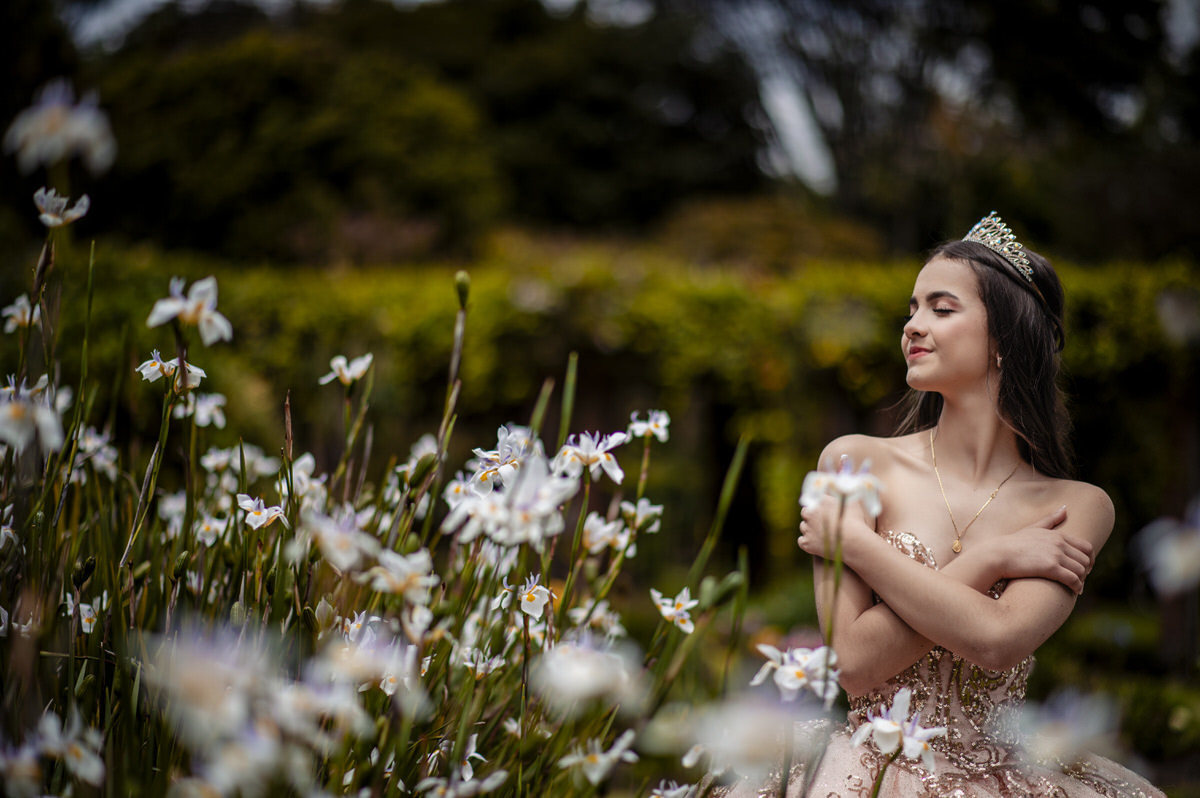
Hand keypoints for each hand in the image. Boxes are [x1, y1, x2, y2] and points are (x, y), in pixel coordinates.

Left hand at [797, 496, 871, 559]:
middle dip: (811, 516)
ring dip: (809, 529)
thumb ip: (847, 495)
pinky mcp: (807, 542)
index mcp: (821, 501)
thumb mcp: (854, 503)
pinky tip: (814, 544)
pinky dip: (807, 543)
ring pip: (803, 527)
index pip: (813, 500)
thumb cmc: (857, 522)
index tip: (822, 511)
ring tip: (819, 534)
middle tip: (818, 522)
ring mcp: (808, 528)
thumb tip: (846, 488)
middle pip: (805, 512)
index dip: (818, 506)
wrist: (854, 542)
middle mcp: (811, 513)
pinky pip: (801, 541)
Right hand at [977, 506, 1093, 594]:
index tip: (1085, 567)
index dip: (1089, 559)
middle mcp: (1059, 543)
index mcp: (1058, 535)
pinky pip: (1072, 579)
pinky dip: (1077, 586)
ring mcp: (1055, 555)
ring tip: (1077, 587)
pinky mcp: (1050, 568)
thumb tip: (1065, 508)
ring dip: (1081, 580)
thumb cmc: (1013, 543)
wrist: (998, 554)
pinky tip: (1074, 591)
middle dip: (1085, 571)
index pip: (1086, 547)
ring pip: (1081, 570)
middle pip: (1085, 560)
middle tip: (1080, 579)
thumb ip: (1051, 519)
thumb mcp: (1033, 528)